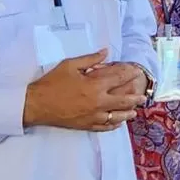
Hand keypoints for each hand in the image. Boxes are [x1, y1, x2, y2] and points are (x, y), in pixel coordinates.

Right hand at [23, 50, 146, 130]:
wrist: (36, 104)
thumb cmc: (52, 83)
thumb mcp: (70, 65)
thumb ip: (90, 59)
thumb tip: (106, 52)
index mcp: (95, 86)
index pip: (118, 78)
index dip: (129, 73)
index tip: (137, 71)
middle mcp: (98, 102)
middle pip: (123, 100)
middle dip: (135, 97)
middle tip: (143, 95)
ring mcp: (93, 116)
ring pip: (117, 116)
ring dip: (128, 113)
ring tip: (135, 111)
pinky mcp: (86, 125)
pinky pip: (104, 127)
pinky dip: (113, 125)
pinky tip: (118, 123)